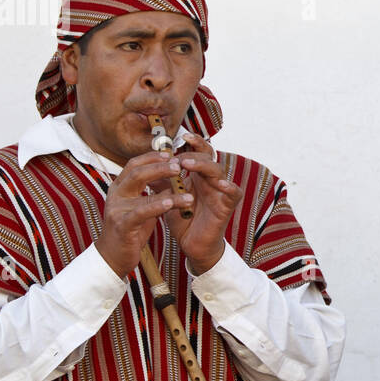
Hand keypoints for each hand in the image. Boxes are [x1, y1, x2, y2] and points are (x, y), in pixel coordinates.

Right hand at [93, 151, 192, 276]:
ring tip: (185, 186)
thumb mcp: (141, 207)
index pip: (134, 164)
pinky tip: (173, 202)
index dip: (152, 157)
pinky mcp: (122, 224)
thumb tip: (172, 179)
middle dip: (159, 166)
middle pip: (137, 172)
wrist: (113, 256)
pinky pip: (142, 211)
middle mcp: (116, 194)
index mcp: (119, 188)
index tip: (170, 154)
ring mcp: (117, 209)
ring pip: (140, 190)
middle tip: (179, 165)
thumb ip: (152, 193)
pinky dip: (158, 205)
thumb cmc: (130, 230)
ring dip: (165, 186)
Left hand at [159, 132, 241, 273]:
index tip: (183, 135)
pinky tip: (221, 184)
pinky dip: (229, 186)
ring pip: (218, 171)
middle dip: (194, 154)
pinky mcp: (228, 205)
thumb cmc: (183, 220)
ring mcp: (221, 191)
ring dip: (204, 166)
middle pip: (208, 158)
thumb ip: (162, 182)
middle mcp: (211, 180)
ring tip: (188, 164)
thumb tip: (146, 165)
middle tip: (179, 156)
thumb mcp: (169, 197)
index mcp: (198, 176)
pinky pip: (234, 192)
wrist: (193, 245)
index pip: (200, 153)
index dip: (194, 142)